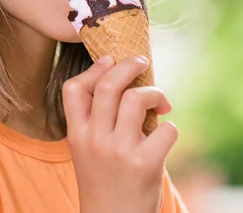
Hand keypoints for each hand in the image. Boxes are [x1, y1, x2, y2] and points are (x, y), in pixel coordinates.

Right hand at [62, 55, 177, 212]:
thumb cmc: (105, 182)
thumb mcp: (86, 151)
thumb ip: (97, 120)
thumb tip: (126, 80)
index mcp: (77, 135)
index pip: (73, 89)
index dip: (93, 69)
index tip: (110, 60)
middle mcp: (94, 140)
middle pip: (108, 85)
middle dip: (129, 65)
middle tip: (142, 61)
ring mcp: (119, 151)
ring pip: (136, 99)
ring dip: (154, 93)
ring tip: (160, 102)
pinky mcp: (145, 164)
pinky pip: (165, 128)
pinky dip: (170, 127)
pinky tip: (165, 135)